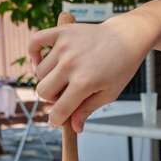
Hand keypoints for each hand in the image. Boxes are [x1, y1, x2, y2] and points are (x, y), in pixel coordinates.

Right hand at [29, 15, 153, 131]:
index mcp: (84, 83)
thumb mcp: (109, 93)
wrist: (126, 38)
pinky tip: (42, 61)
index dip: (56, 119)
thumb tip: (74, 128)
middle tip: (66, 93)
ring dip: (48, 78)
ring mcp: (64, 47)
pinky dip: (33, 53)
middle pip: (43, 91)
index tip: (57, 120)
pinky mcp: (61, 32)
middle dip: (52, 98)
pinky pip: (34, 43)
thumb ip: (88, 109)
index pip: (59, 110)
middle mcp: (70, 64)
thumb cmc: (120, 67)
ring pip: (39, 72)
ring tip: (63, 75)